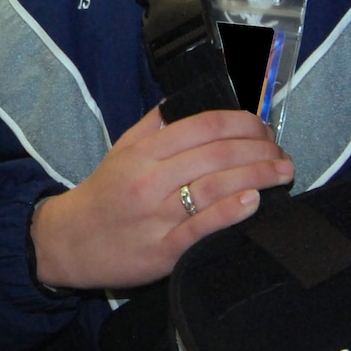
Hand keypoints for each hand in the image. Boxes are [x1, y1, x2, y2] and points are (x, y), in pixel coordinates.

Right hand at [32, 107, 291, 290]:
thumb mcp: (122, 150)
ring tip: (282, 172)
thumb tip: (190, 100)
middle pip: (216, 154)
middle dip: (259, 148)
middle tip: (281, 151)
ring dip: (257, 175)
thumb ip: (155, 124)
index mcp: (144, 152)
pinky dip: (229, 212)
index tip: (263, 126)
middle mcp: (150, 180)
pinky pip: (201, 228)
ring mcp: (157, 216)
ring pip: (214, 187)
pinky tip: (253, 201)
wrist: (67, 242)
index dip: (241, 121)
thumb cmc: (103, 194)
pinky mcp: (162, 251)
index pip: (202, 125)